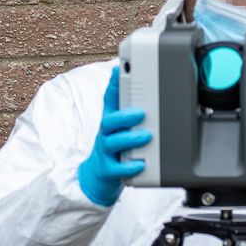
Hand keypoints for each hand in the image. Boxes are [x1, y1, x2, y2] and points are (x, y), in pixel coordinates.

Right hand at [77, 67, 152, 206]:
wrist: (98, 176)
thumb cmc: (115, 146)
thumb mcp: (119, 126)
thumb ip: (128, 107)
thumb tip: (139, 85)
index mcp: (110, 121)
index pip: (109, 100)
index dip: (112, 85)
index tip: (119, 69)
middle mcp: (105, 135)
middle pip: (109, 121)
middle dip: (125, 116)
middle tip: (142, 113)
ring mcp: (105, 152)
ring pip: (113, 143)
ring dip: (130, 139)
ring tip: (147, 136)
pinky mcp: (108, 170)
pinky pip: (117, 169)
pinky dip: (129, 166)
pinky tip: (141, 164)